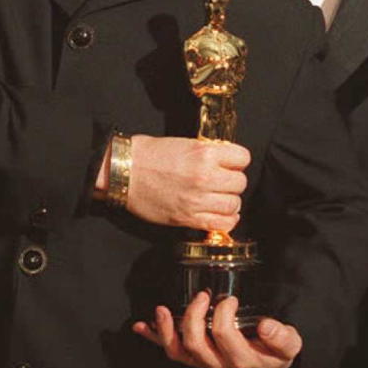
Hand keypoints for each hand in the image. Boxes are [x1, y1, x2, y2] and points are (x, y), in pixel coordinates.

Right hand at [123, 135, 249, 230]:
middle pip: (240, 182)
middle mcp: (205, 176)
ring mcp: (198, 199)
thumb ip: (208, 153)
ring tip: (219, 197)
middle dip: (233, 181)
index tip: (231, 163)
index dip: (237, 161)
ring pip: (234, 204)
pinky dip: (227, 220)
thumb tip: (227, 161)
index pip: (243, 158)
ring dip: (229, 201)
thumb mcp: (185, 143)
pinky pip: (222, 224)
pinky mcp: (189, 218)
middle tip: (222, 180)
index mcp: (204, 153)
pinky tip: (222, 214)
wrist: (125, 172)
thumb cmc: (150, 155)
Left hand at [133, 291, 300, 367]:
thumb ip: (282, 337)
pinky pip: (171, 350)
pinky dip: (154, 337)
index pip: (224, 336)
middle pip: (196, 344)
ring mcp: (203, 363)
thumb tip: (266, 325)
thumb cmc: (275, 353)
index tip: (230, 299)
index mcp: (242, 361)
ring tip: (161, 310)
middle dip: (194, 315)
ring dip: (166, 330)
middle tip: (203, 295)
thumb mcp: (289, 345)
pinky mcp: (194, 358)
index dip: (223, 315)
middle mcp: (218, 365)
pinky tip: (141, 326)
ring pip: (178, 351)